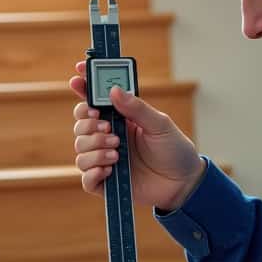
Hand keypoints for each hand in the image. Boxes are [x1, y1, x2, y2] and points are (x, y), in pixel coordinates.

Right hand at [70, 61, 205, 211]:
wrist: (184, 182)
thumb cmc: (174, 149)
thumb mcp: (160, 124)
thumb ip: (137, 108)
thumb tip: (114, 90)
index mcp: (120, 119)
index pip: (93, 101)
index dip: (83, 88)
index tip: (77, 79)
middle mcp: (108, 137)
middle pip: (80, 125)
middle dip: (89, 124)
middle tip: (108, 127)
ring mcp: (105, 159)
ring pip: (80, 149)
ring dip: (95, 148)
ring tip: (117, 152)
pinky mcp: (106, 183)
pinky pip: (85, 178)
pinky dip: (93, 172)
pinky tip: (110, 169)